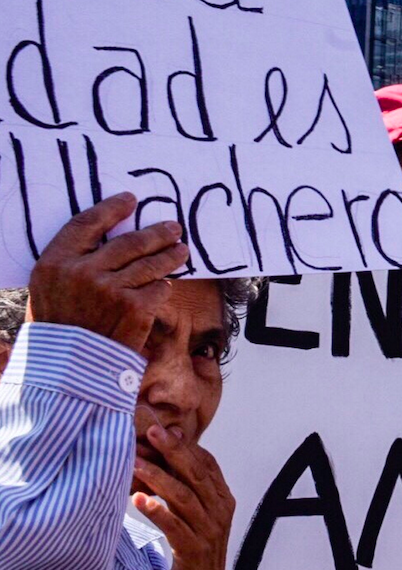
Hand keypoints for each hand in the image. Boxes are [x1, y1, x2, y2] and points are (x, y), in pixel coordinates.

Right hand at [28, 194, 189, 352]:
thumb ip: (75, 262)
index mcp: (55, 263)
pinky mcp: (136, 307)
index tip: (130, 200)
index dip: (111, 209)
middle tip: (174, 227)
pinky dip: (162, 287)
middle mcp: (83, 272)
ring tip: (182, 250)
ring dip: (171, 254)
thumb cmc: (60, 328)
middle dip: (157, 233)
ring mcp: (111, 289)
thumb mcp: (51, 289)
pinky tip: (164, 286)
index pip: (87, 224)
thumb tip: (110, 237)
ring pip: (151, 262)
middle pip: (129, 241)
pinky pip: (158, 288)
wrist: (68, 370)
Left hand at [132, 425, 233, 569]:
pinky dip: (157, 512)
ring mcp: (210, 531)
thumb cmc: (196, 549)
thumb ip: (187, 488)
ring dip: (157, 478)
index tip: (162, 429)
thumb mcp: (198, 515)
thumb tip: (166, 455)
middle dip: (173, 451)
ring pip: (184, 497)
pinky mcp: (194, 551)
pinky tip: (138, 501)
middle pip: (197, 474)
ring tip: (135, 464)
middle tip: (151, 433)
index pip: (208, 464)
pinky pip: (175, 527)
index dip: (185, 445)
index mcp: (223, 499)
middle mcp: (221, 511)